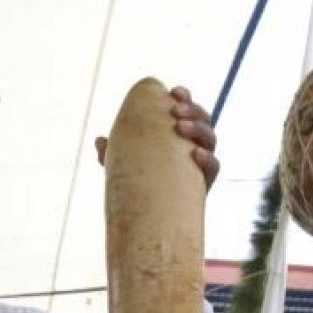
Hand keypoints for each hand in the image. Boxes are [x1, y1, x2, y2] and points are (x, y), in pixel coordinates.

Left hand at [94, 85, 219, 191]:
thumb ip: (114, 153)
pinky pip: (213, 168)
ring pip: (209, 138)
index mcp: (181, 136)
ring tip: (180, 127)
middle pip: (203, 119)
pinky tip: (196, 153)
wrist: (153, 221)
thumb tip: (98, 141)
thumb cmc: (140, 186)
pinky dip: (207, 159)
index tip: (173, 91)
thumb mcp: (126, 166)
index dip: (185, 97)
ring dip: (198, 128)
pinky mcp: (205, 184)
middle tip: (174, 110)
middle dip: (192, 110)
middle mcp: (196, 146)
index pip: (188, 110)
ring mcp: (202, 164)